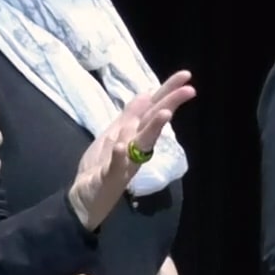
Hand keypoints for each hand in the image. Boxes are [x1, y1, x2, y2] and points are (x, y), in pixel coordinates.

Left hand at [67, 71, 195, 228]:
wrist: (84, 198)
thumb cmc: (102, 165)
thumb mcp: (114, 133)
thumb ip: (130, 116)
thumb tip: (147, 93)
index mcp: (133, 134)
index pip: (152, 108)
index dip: (167, 92)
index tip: (186, 76)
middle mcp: (134, 147)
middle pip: (152, 122)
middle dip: (169, 105)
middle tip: (190, 90)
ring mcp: (124, 163)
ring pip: (140, 144)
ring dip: (152, 129)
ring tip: (165, 114)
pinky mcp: (110, 178)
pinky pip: (115, 167)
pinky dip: (119, 156)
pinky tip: (122, 147)